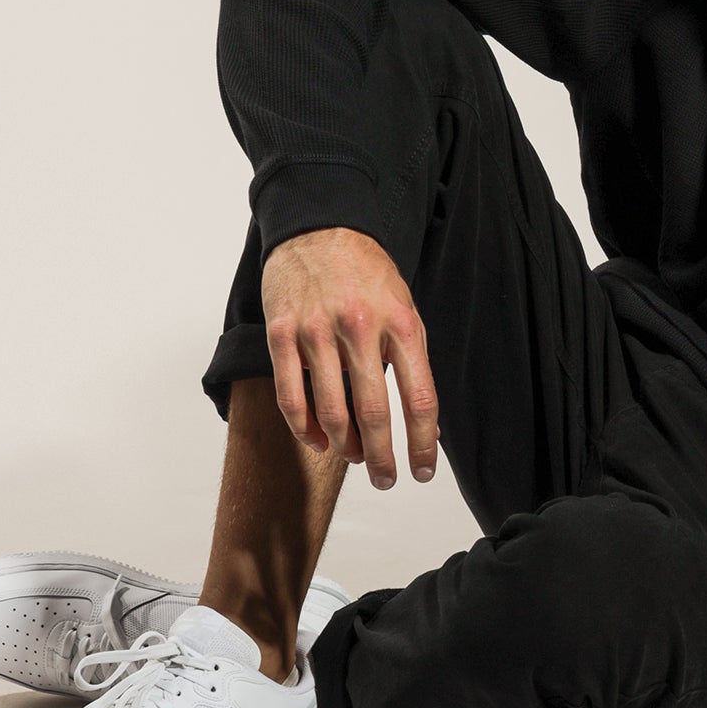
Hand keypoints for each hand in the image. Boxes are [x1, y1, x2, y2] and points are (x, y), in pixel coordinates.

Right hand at [260, 227, 437, 488]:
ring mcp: (317, 331)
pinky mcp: (282, 333)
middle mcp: (360, 328)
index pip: (419, 397)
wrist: (321, 227)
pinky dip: (304, 429)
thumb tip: (424, 425)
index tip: (422, 471)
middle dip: (382, 457)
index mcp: (401, 323)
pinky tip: (317, 441)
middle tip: (387, 479)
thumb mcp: (404, 309)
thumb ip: (412, 361)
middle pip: (373, 412)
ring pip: (329, 411)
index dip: (422, 442)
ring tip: (354, 458)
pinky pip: (290, 396)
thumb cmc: (367, 276)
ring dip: (343, 447)